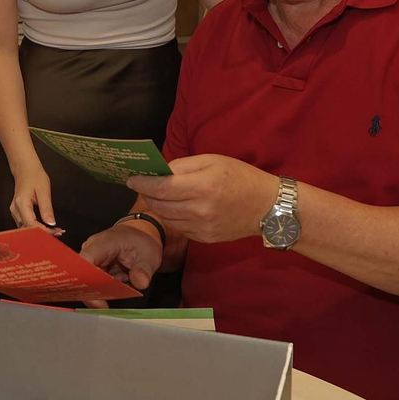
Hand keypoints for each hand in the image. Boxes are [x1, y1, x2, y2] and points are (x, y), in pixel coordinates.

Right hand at [9, 162, 59, 230]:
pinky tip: (46, 227)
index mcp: (21, 204)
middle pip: (28, 229)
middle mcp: (15, 210)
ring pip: (26, 228)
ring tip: (54, 230)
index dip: (44, 231)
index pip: (31, 224)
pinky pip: (25, 224)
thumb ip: (47, 208)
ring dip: (40, 232)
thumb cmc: (35, 176)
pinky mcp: (17, 212)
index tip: (56, 232)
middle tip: (58, 233)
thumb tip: (51, 223)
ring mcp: (15, 211)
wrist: (25, 169)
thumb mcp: (44, 191)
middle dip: (43, 233)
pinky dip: (36, 227)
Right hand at [79, 222, 162, 301]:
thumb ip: (144, 269)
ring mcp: (92, 260)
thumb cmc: (141, 241)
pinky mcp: (95, 269)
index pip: (85, 261)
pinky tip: (116, 292)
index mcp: (102, 243)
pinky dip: (104, 291)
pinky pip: (94, 283)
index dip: (85, 280)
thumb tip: (141, 283)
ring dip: (99, 292)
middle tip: (105, 306)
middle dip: (92, 292)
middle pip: (82, 275)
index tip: (97, 298)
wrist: (140, 236)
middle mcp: (92, 250)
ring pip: (87, 282)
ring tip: (115, 295)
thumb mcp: (149, 255)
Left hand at [126, 155, 278, 244]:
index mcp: (202, 186)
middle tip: (144, 185)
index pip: (160, 188)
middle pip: (159, 205)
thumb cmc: (241, 178)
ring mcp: (201, 227)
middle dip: (147, 194)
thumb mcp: (213, 161)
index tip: (131, 179)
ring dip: (159, 206)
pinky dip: (174, 217)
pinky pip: (179, 227)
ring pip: (166, 218)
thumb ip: (183, 166)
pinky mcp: (204, 239)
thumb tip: (159, 172)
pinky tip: (180, 207)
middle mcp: (199, 210)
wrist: (267, 207)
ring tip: (161, 195)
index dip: (142, 183)